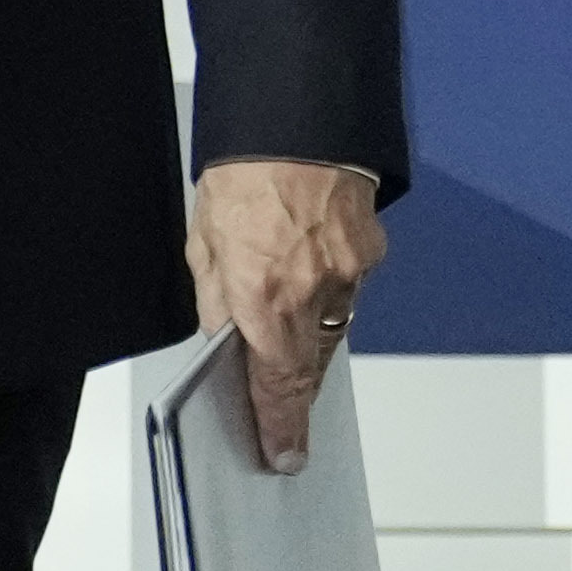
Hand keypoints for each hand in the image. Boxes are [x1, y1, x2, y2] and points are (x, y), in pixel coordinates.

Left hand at [186, 159, 383, 476]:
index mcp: (264, 298)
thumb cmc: (246, 171)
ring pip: (331, 330)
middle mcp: (311, 294)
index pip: (277, 386)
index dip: (282, 427)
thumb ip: (216, 297)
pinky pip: (348, 290)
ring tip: (287, 326)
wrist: (296, 117)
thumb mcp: (205, 241)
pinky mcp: (367, 251)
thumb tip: (224, 336)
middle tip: (285, 412)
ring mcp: (346, 274)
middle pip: (309, 368)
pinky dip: (329, 293)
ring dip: (309, 339)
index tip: (287, 454)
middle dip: (295, 391)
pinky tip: (309, 273)